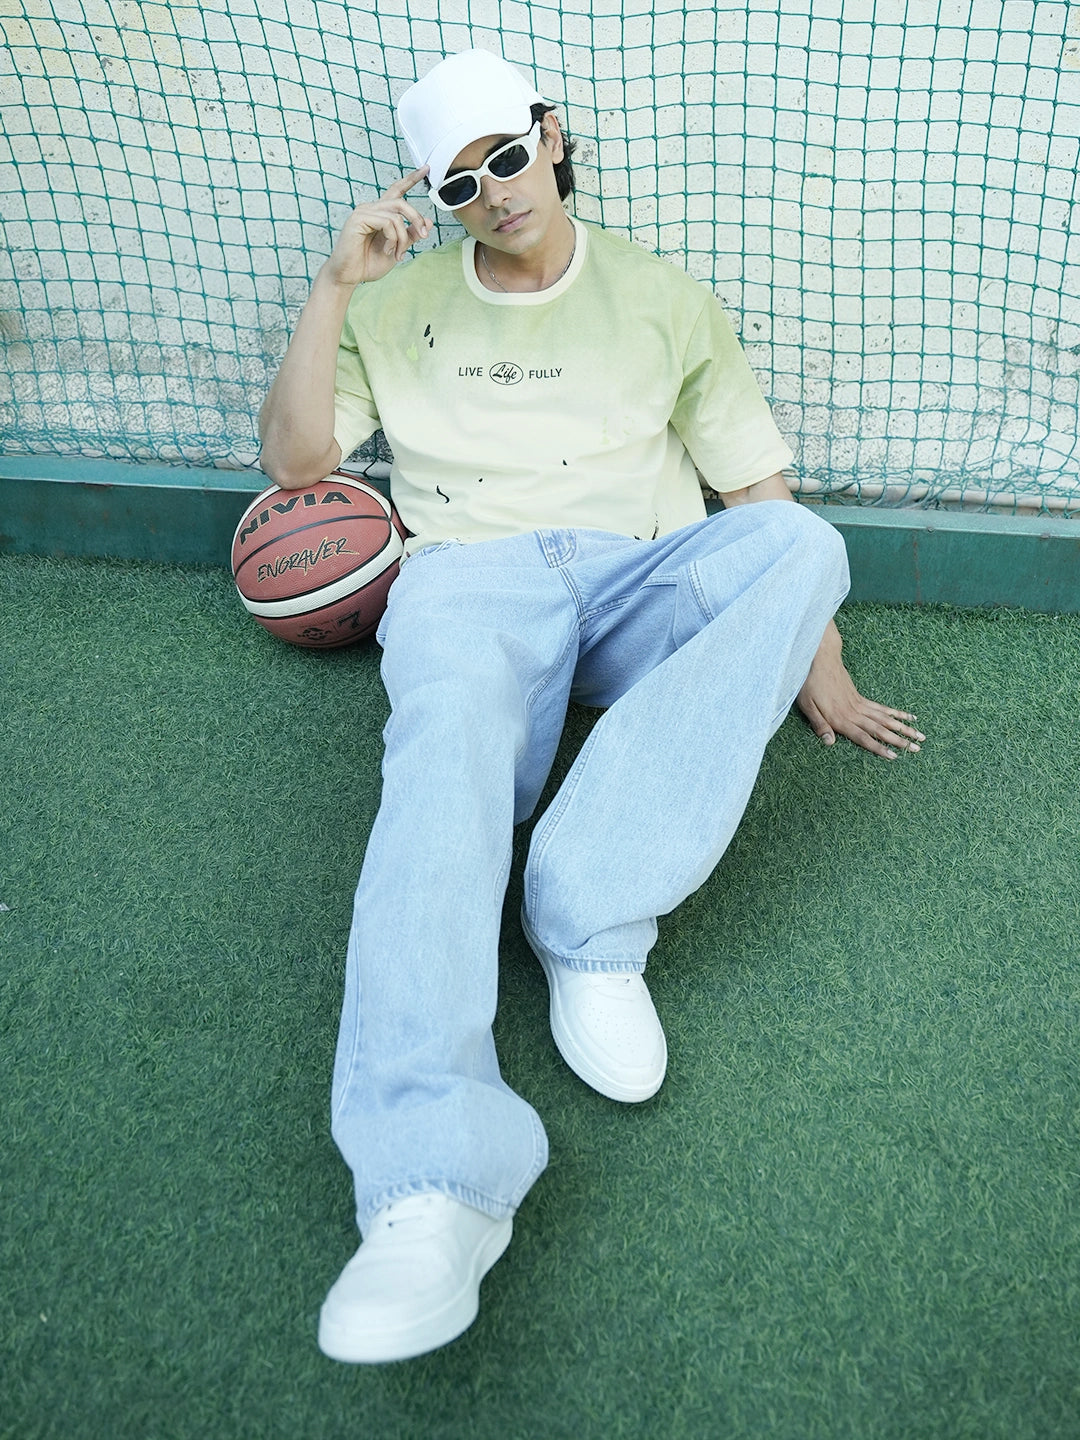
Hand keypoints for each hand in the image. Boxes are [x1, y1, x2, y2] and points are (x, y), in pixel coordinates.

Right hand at [323, 169, 432, 287]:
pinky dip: (393, 239)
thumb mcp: (397, 249)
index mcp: (380, 213)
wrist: (348, 276)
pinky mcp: (359, 219)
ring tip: (397, 254)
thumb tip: (427, 221)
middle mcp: (371, 208)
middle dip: (416, 219)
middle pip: (401, 202)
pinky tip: (388, 250)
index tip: (426, 168)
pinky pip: (387, 222)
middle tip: (424, 235)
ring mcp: (364, 212)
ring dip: (403, 237)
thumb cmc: (368, 264)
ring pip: (396, 215)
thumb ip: (410, 235)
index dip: (411, 179)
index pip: (397, 190)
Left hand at [797, 620, 924, 760]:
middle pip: (880, 730)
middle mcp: (854, 713)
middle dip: (899, 740)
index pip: (863, 737)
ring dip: (904, 728)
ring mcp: (860, 705)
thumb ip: (819, 724)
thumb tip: (829, 743)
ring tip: (920, 735)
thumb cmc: (810, 683)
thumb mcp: (807, 705)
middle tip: (917, 749)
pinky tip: (909, 717)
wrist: (821, 659)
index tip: (894, 756)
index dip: (878, 748)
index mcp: (840, 718)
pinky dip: (896, 714)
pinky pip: (882, 708)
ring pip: (886, 719)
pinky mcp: (861, 698)